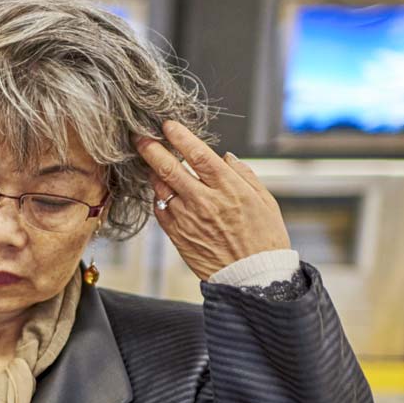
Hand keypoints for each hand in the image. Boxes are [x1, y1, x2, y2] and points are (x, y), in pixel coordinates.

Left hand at [135, 121, 291, 280]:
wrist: (254, 277)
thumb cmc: (264, 238)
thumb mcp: (265, 201)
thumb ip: (243, 175)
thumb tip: (225, 157)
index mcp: (229, 189)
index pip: (198, 155)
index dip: (180, 136)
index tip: (167, 125)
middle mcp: (205, 201)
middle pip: (169, 168)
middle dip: (150, 148)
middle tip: (139, 136)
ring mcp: (188, 219)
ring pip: (160, 188)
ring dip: (153, 172)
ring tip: (151, 162)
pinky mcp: (177, 235)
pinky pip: (160, 210)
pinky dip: (159, 197)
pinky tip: (162, 191)